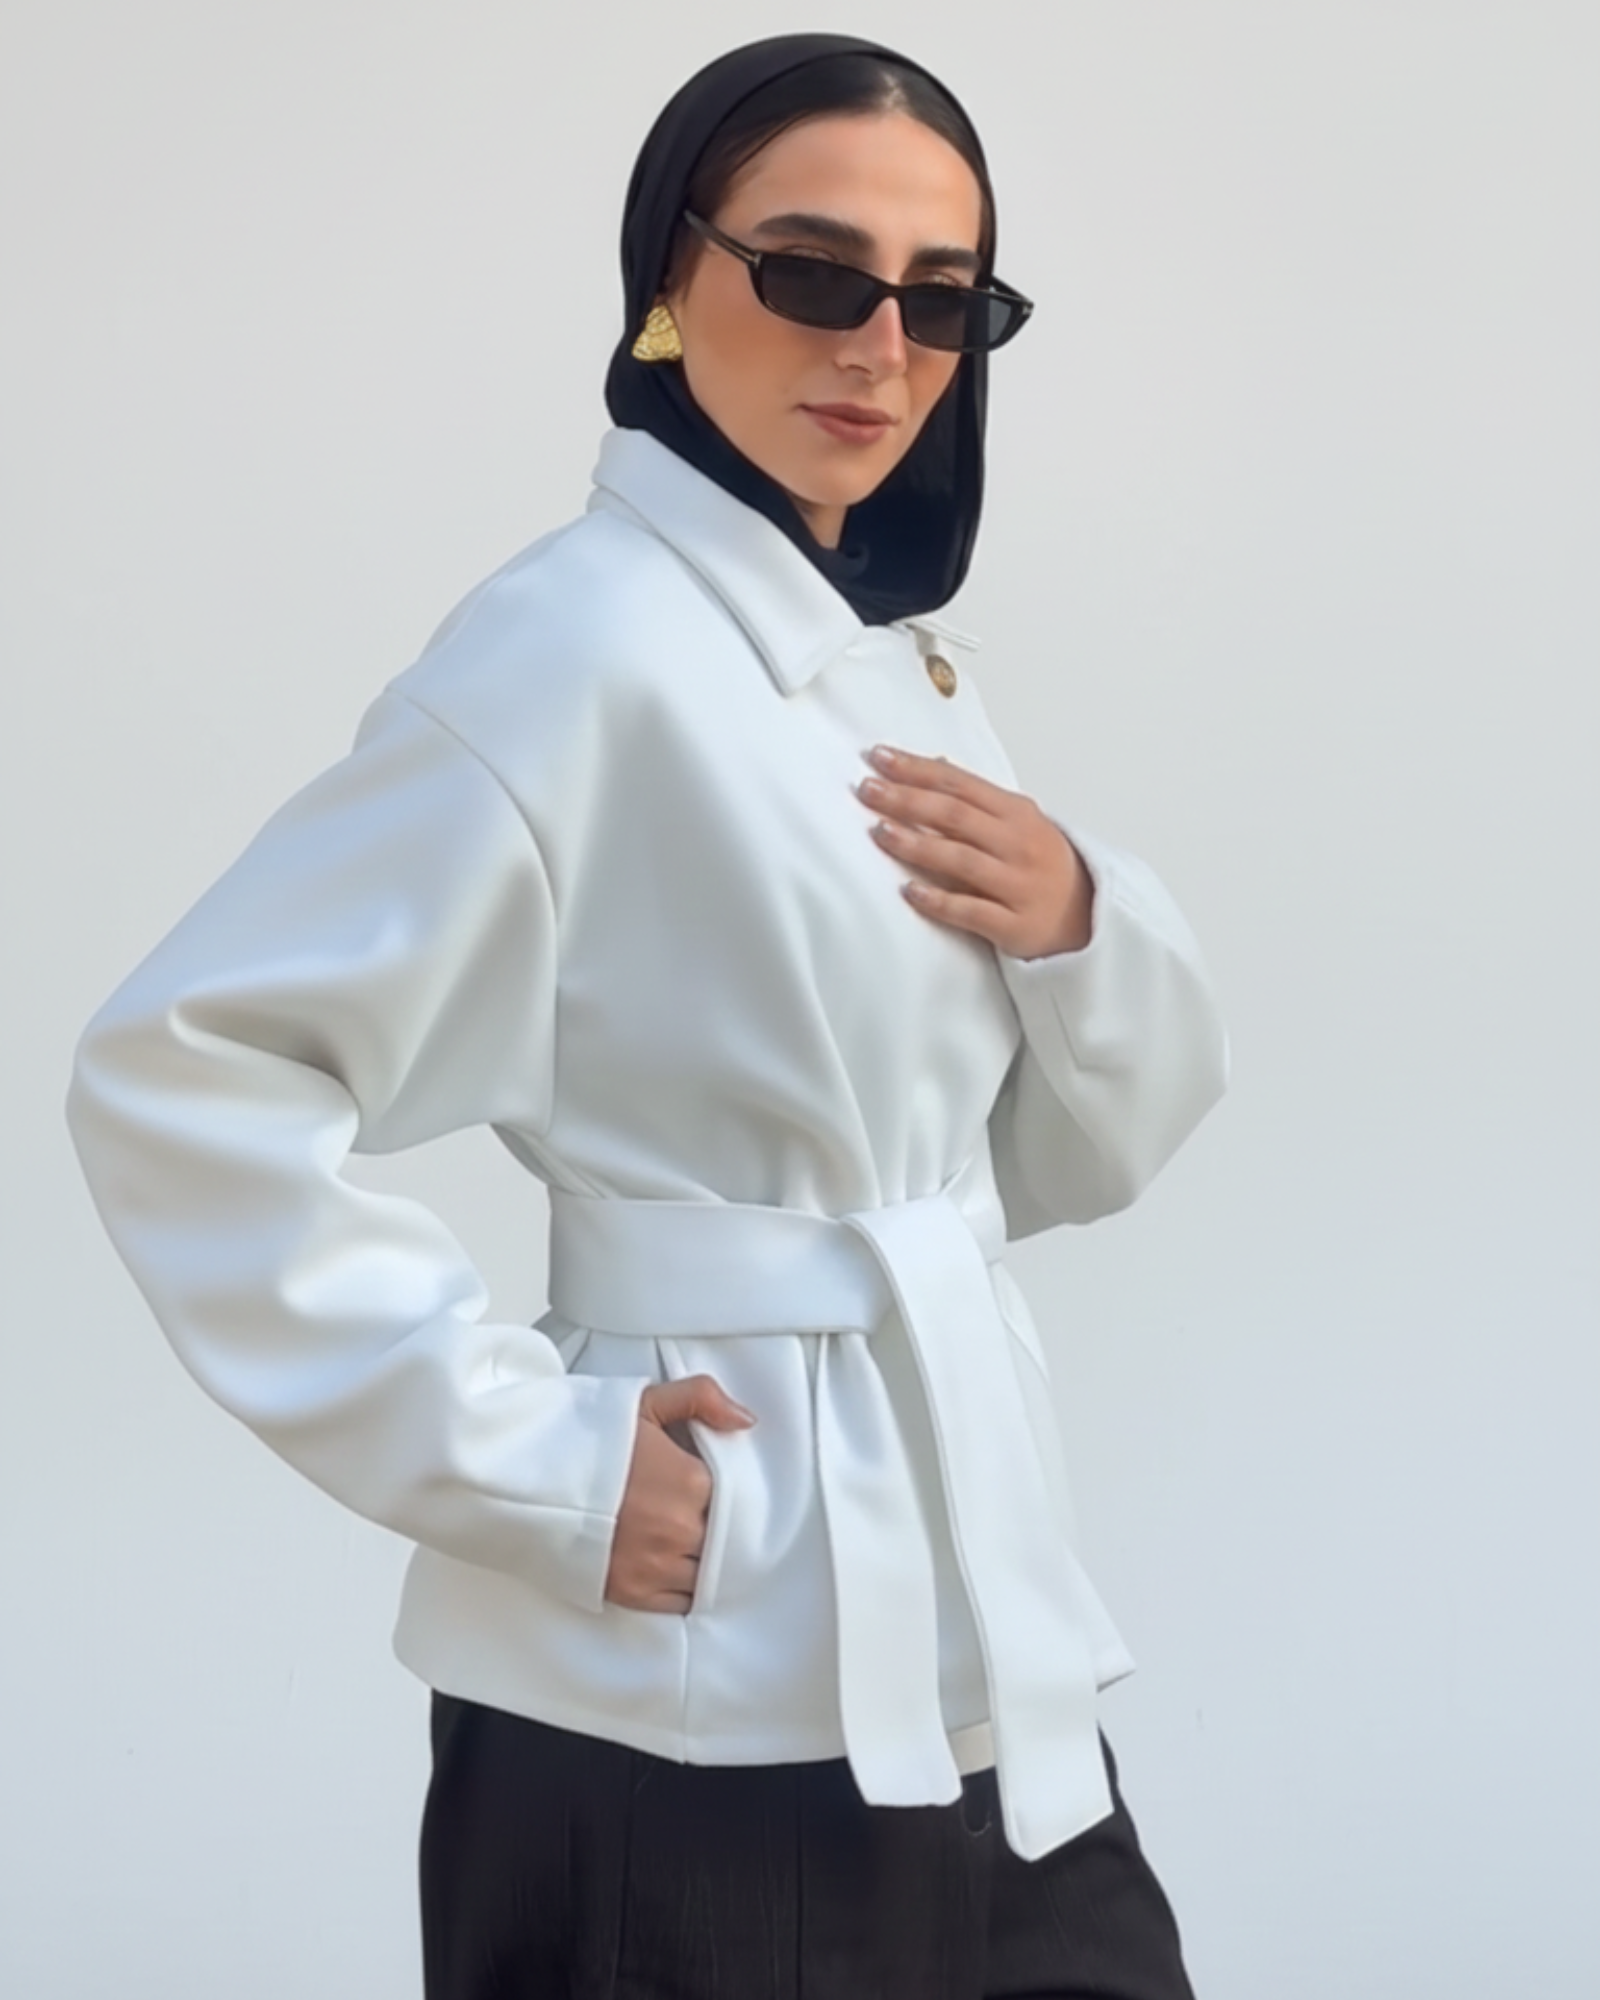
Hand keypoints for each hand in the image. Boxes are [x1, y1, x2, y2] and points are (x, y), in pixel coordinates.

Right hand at [604, 1375, 755, 1613]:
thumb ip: (702, 1398)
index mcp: (691, 1482)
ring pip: (707, 1576)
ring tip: (691, 1544)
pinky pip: (681, 1603)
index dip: (731, 1496)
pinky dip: (685, 1590)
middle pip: (725, 1541)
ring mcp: (656, 1566)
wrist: (527, 1479)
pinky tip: (678, 1570)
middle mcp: (680, 1530)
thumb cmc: (588, 1437)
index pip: (738, 1499)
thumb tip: (746, 1420)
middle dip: (719, 1531)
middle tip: (705, 1518)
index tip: (718, 1491)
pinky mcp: (632, 1593)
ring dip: (705, 1563)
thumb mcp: (646, 1402)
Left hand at [855, 745, 1093, 957]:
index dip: (918, 769)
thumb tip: (935, 764)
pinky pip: (972, 911)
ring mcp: (1017, 885)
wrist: (1087, 917)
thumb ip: (976, 798)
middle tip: (868, 790)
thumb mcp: (1018, 823)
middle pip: (956, 816)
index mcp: (1016, 813)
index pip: (959, 783)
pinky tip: (910, 892)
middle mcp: (1017, 844)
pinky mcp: (1014, 924)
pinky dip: (940, 901)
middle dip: (908, 800)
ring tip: (881, 832)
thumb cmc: (1042, 865)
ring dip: (918, 845)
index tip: (880, 758)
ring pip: (961, 860)